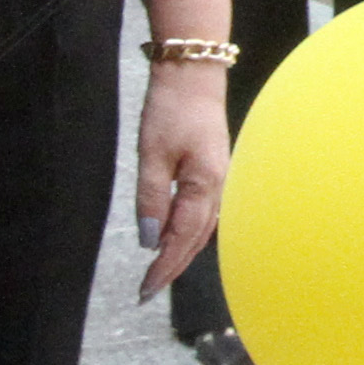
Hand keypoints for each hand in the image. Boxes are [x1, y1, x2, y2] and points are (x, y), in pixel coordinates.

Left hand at [135, 60, 230, 297]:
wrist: (194, 73)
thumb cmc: (172, 109)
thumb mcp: (152, 154)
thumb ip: (152, 199)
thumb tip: (150, 241)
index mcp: (205, 186)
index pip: (181, 239)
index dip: (164, 267)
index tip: (145, 290)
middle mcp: (218, 188)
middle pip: (195, 239)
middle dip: (172, 266)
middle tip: (147, 291)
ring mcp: (219, 179)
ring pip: (201, 228)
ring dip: (181, 252)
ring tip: (159, 271)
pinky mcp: (213, 170)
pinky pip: (203, 212)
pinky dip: (188, 231)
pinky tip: (176, 236)